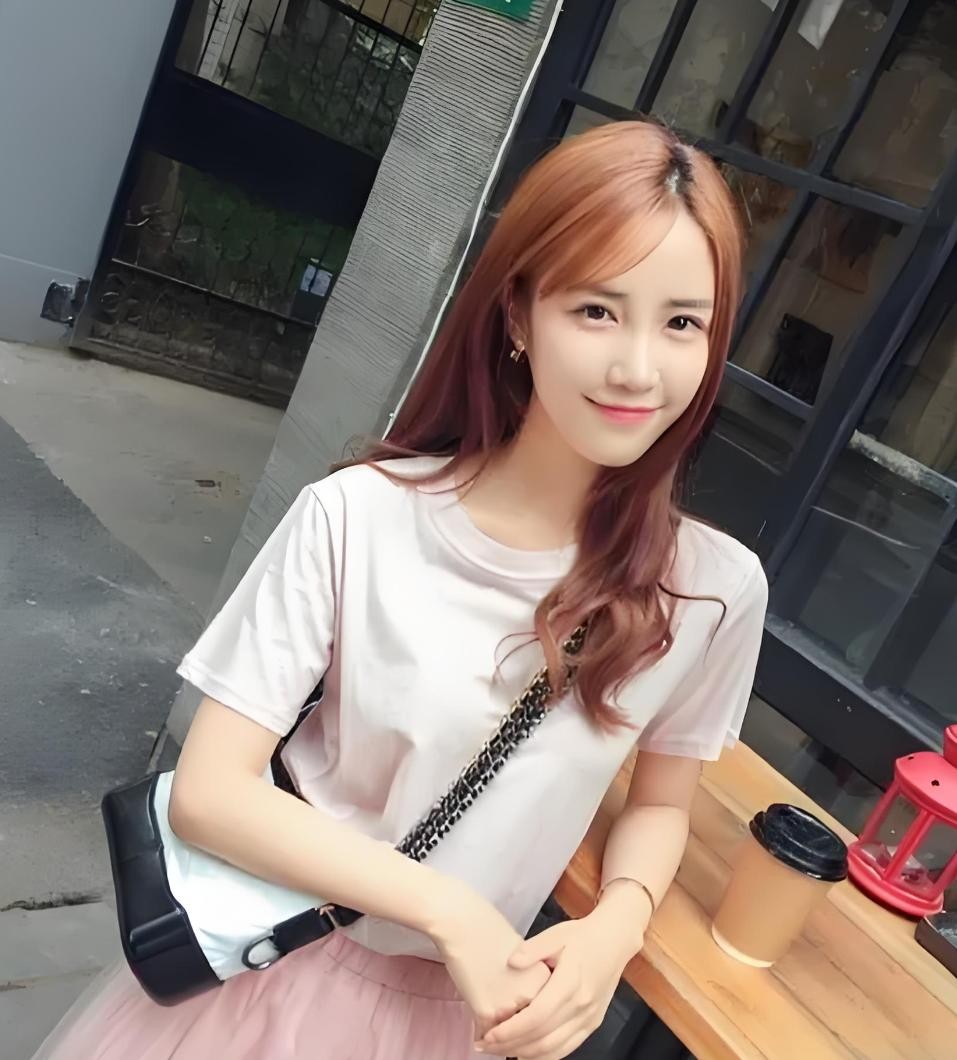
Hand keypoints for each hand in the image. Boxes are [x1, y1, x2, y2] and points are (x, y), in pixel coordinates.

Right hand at [428, 882, 551, 1042]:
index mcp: (545, 979)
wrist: (463, 922)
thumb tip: (528, 1009)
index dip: (530, 1025)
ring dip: (497, 1041)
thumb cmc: (488, 932)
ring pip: (506, 1036)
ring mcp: (511, 1004)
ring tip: (489, 1039)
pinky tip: (477, 1034)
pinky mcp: (488, 1011)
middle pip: (526, 1028)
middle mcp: (533, 994)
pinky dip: (479, 1036)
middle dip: (514, 1037)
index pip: (542, 1014)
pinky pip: (484, 1035)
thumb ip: (530, 983)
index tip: (522, 1031)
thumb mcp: (523, 957)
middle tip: (504, 1037)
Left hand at [475, 900, 647, 1059]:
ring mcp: (588, 1018)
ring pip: (554, 1050)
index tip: (488, 1035)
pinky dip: (544, 1055)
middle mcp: (581, 1006)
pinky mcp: (592, 1024)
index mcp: (570, 983)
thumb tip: (511, 962)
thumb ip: (532, 948)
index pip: (537, 1017)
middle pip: (542, 1039)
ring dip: (524, 1055)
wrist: (615, 940)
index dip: (511, 1031)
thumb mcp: (556, 934)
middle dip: (510, 1047)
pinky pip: (566, 1048)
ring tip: (499, 1050)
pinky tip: (525, 1052)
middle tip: (484, 1046)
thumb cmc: (582, 936)